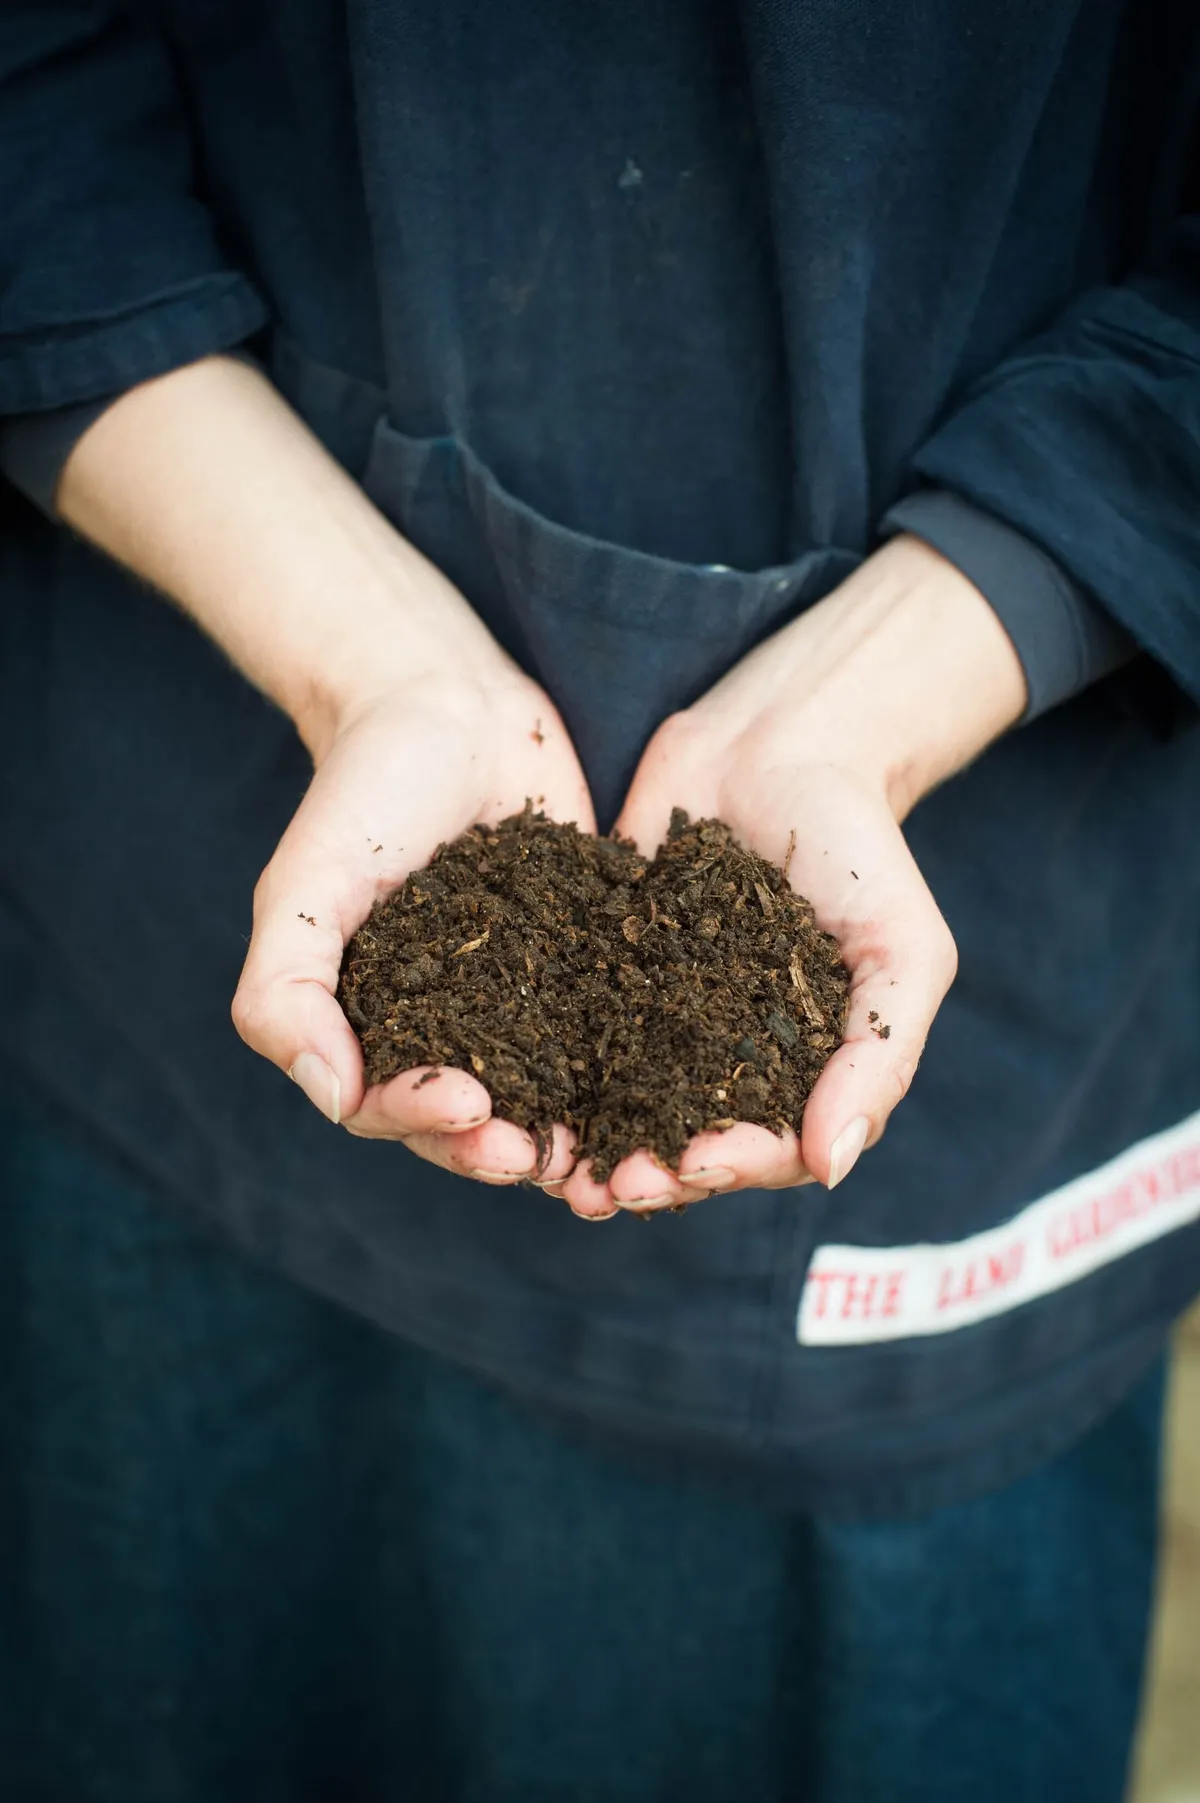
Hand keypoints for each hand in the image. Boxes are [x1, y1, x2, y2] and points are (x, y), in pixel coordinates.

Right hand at [57, 354, 593, 1187]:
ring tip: (605, 1164)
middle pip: (476, 1124)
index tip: (461, 1104)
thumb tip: (331, 1096)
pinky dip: (638, 1077)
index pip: (391, 1108)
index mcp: (374, 1029)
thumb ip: (285, 989)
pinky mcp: (593, 970)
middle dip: (502, 1149)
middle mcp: (451, 1033)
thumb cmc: (363, 791)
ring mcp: (528, 1007)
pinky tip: (671, 1093)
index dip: (423, 1121)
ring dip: (576, 1140)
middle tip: (533, 1155)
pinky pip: (618, 1038)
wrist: (450, 705)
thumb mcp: (303, 885)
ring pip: (552, 1101)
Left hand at [547, 535, 1027, 1216]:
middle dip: (646, 1173)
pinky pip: (567, 1033)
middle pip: (683, 1142)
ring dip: (587, 1145)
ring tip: (549, 1170)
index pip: (766, 1149)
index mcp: (802, 1072)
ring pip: (619, 1105)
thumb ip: (879, 1057)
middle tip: (602, 1191)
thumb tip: (831, 1169)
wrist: (781, 742)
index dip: (729, 1167)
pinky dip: (543, 1070)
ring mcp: (660, 1018)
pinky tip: (510, 1089)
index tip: (690, 1165)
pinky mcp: (602, 970)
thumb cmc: (862, 847)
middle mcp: (728, 1059)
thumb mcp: (903, 949)